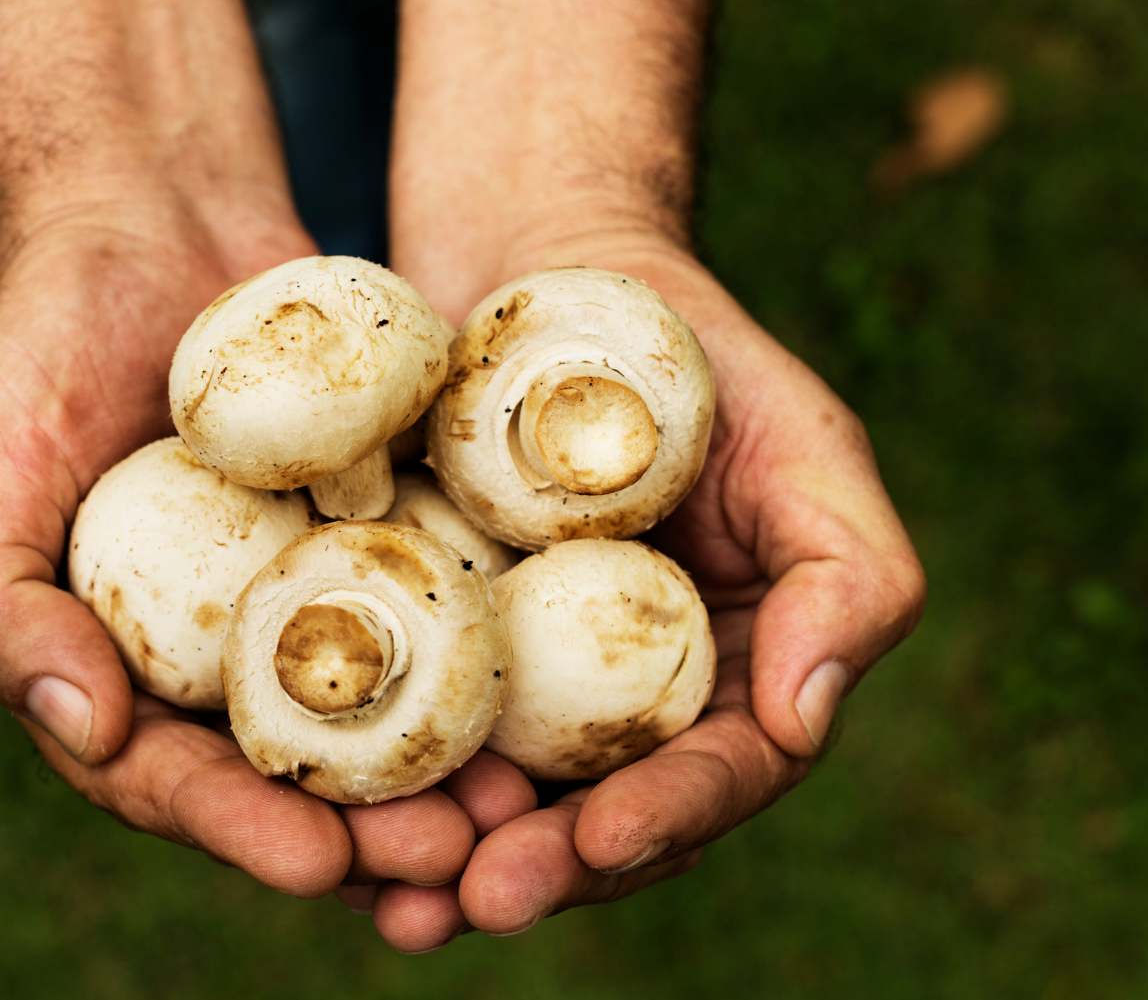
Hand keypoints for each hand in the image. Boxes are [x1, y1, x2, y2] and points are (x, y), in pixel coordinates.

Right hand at [0, 198, 484, 898]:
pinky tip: (538, 691)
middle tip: (450, 863)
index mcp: (120, 672)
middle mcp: (221, 654)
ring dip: (445, 772)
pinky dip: (484, 655)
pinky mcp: (385, 532)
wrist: (157, 224)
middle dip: (370, 833)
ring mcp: (310, 595)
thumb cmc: (46, 351)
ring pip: (386, 710)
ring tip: (510, 813)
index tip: (318, 863)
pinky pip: (440, 604)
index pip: (176, 779)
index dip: (243, 830)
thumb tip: (92, 733)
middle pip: (300, 771)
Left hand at [364, 231, 925, 948]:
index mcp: (722, 675)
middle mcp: (619, 699)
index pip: (709, 776)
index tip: (591, 841)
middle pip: (587, 815)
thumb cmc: (692, 349)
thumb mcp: (803, 442)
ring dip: (438, 858)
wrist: (543, 266)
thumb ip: (846, 578)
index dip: (658, 820)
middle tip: (465, 902)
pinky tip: (323, 809)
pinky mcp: (422, 634)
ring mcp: (517, 675)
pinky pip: (396, 716)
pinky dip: (367, 770)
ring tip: (389, 896)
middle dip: (535, 869)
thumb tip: (804, 722)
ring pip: (487, 795)